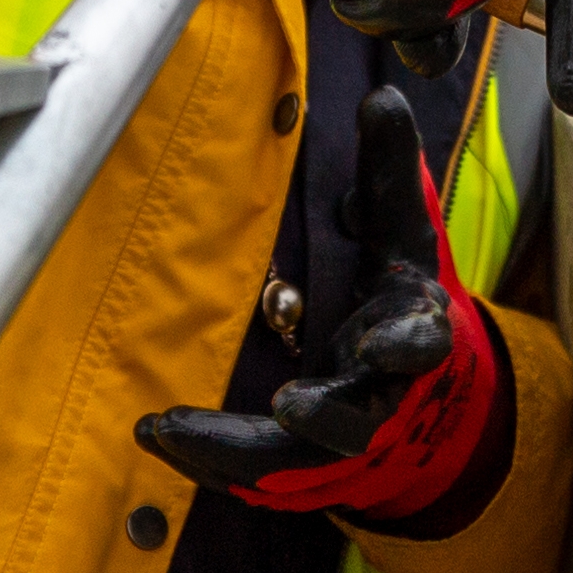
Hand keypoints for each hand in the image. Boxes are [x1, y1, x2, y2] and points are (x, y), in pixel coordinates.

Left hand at [135, 85, 504, 525]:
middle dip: (325, 415)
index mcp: (411, 336)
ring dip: (232, 449)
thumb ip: (391, 170)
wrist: (417, 395)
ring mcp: (338, 441)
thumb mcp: (400, 230)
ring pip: (292, 460)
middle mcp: (379, 397)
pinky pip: (252, 474)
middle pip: (359, 418)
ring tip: (166, 429)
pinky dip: (205, 459)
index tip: (382, 342)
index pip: (419, 342)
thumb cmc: (398, 299)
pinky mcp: (301, 467)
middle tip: (285, 405)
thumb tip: (382, 97)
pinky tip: (153, 435)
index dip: (406, 344)